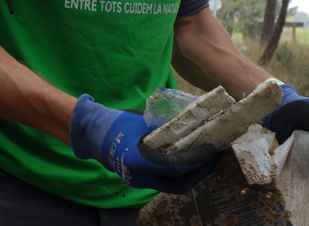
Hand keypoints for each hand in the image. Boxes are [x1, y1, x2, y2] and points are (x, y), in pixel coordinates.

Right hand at [69, 95, 219, 193]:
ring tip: (206, 160)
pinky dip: (180, 173)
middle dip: (201, 172)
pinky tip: (189, 161)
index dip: (198, 159)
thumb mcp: (143, 122)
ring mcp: (141, 182)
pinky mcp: (141, 181)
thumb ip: (165, 128)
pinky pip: (166, 181)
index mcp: (140, 162)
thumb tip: (192, 124)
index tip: (212, 149)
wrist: (93, 135)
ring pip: (173, 186)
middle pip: (180, 183)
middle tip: (215, 156)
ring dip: (192, 175)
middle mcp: (141, 177)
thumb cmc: (117, 123)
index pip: (177, 167)